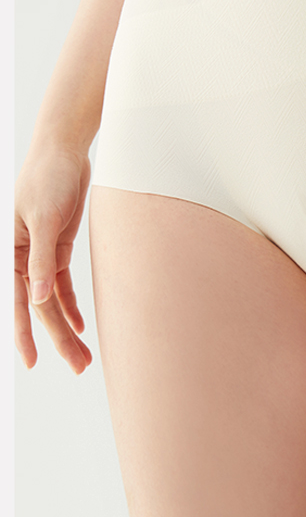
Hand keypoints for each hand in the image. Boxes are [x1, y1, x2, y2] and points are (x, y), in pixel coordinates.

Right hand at [15, 144, 93, 373]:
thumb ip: (41, 260)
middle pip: (40, 308)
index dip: (24, 333)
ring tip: (83, 356)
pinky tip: (80, 326)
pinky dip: (71, 305)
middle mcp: (23, 259)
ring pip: (53, 300)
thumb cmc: (48, 178)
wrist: (64, 150)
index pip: (18, 302)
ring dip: (67, 327)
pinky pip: (62, 285)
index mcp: (11, 253)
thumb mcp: (44, 218)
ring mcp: (42, 255)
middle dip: (57, 338)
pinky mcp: (59, 247)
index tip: (30, 362)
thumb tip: (37, 300)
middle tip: (79, 366)